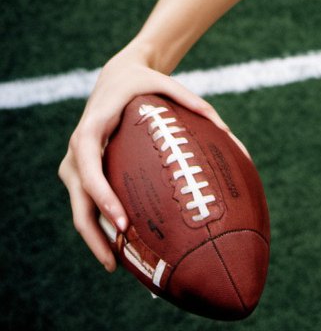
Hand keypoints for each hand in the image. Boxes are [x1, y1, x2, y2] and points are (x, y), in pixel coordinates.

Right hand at [57, 49, 235, 270]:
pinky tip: (119, 246)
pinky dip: (98, 225)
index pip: (90, 172)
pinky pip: (86, 203)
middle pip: (78, 201)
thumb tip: (226, 129)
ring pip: (79, 208)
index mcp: (91, 131)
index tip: (121, 223)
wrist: (116, 76)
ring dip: (94, 238)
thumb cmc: (144, 83)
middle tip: (117, 261)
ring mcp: (74, 163)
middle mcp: (76, 150)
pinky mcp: (79, 172)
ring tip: (117, 265)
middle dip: (94, 234)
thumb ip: (195, 103)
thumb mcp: (167, 84)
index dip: (104, 199)